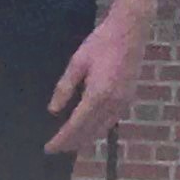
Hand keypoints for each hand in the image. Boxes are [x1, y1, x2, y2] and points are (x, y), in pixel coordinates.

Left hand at [46, 5, 146, 154]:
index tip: (48, 148)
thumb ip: (65, 87)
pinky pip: (111, 121)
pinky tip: (90, 128)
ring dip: (86, 138)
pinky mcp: (129, 98)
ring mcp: (124, 102)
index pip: (76, 126)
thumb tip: (53, 110)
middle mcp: (112, 103)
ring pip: (102, 129)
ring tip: (70, 142)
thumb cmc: (101, 42)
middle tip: (56, 149)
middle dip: (72, 143)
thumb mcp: (78, 62)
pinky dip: (98, 129)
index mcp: (98, 94)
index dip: (61, 139)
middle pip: (89, 132)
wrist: (131, 30)